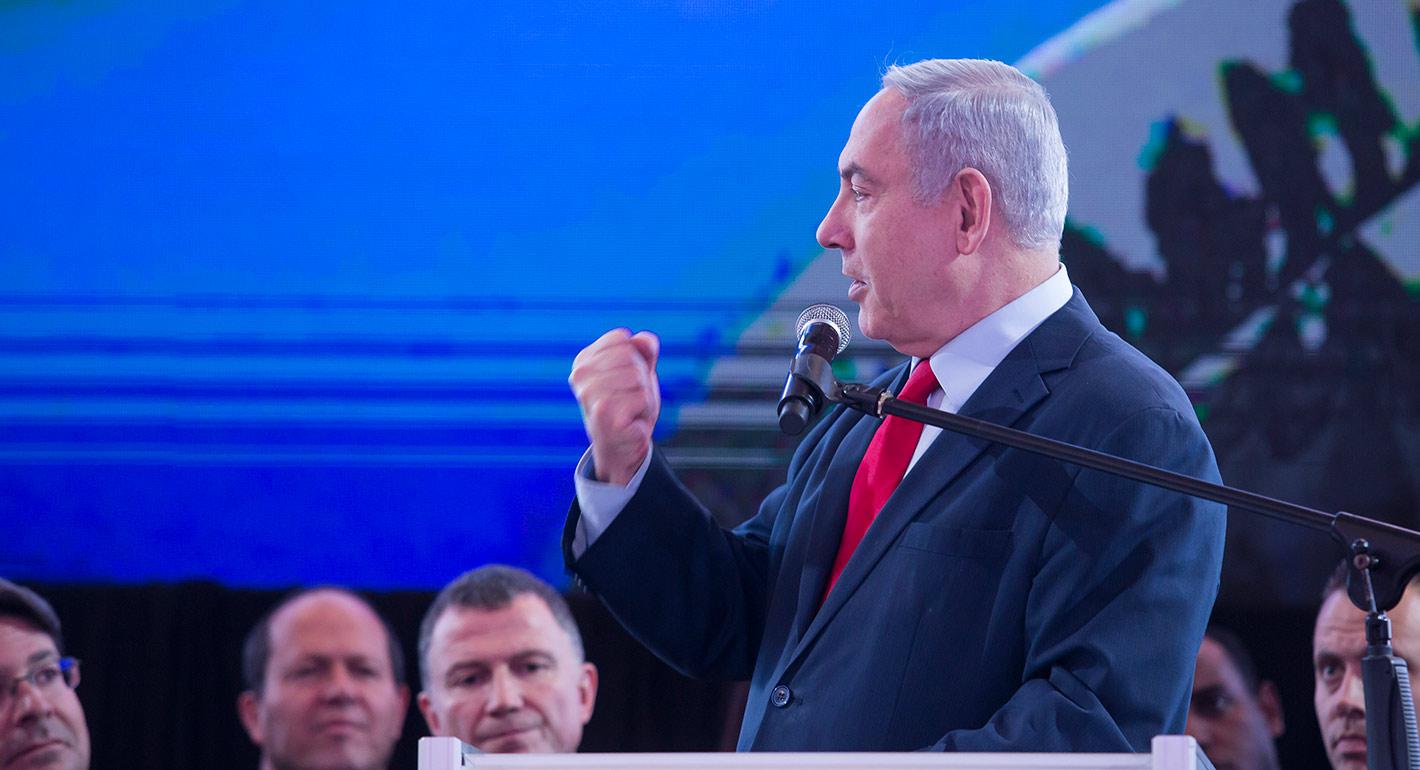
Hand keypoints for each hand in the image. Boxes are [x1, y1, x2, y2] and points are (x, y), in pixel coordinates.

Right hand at [569, 328, 660, 484]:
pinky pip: (642, 398)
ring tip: (631, 410)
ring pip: (638, 378)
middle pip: (630, 358)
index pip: (621, 339)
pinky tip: (631, 421)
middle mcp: (580, 376)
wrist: (622, 446)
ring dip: (644, 396)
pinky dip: (644, 411)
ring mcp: (590, 395)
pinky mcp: (604, 414)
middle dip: (640, 379)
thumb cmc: (629, 404)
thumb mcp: (639, 370)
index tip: (625, 379)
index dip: (634, 358)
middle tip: (630, 398)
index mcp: (583, 361)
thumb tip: (643, 339)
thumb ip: (643, 350)